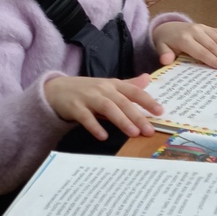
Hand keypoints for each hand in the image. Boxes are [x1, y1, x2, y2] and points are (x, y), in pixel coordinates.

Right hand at [44, 73, 161, 139]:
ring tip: (133, 133)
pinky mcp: (74, 107)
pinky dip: (95, 126)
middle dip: (137, 116)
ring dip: (121, 120)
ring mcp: (88, 97)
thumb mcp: (107, 85)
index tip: (160, 112)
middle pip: (123, 102)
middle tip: (149, 130)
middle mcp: (102, 89)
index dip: (147, 101)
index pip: (133, 91)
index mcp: (113, 84)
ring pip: (108, 108)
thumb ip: (128, 85)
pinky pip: (86, 117)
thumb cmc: (86, 90)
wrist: (56, 89)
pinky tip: (103, 136)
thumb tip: (147, 79)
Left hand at [153, 21, 216, 67]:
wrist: (166, 27)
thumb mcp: (161, 47)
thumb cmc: (165, 41)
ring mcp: (203, 28)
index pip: (201, 51)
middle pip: (213, 46)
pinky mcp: (208, 28)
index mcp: (184, 38)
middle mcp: (196, 31)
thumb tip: (165, 61)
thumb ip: (164, 54)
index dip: (213, 60)